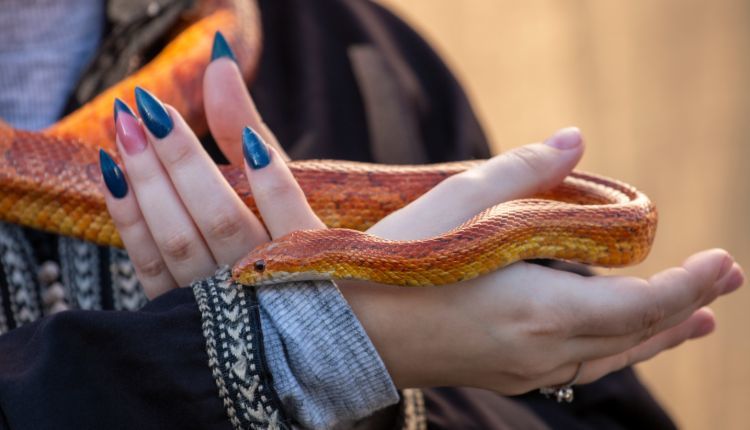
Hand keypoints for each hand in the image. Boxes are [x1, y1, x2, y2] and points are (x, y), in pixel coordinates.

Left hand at [101, 56, 321, 298]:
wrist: (258, 301)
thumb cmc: (269, 229)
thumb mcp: (268, 176)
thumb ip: (246, 124)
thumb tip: (218, 63)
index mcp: (303, 253)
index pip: (285, 209)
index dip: (267, 175)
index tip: (248, 139)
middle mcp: (261, 281)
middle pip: (220, 220)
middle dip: (181, 161)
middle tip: (148, 110)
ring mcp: (217, 301)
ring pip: (179, 241)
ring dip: (148, 184)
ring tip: (126, 130)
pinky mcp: (179, 310)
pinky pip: (148, 266)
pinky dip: (128, 220)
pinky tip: (114, 174)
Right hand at [340, 128, 743, 393]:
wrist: (345, 333)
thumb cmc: (393, 266)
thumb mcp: (454, 205)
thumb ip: (521, 171)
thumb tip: (574, 141)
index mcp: (538, 312)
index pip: (640, 304)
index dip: (688, 283)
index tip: (722, 261)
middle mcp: (540, 352)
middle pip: (633, 335)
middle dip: (685, 307)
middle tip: (724, 285)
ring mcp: (522, 371)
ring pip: (611, 359)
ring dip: (655, 338)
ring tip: (693, 324)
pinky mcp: (502, 375)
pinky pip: (578, 370)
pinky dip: (614, 353)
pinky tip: (615, 345)